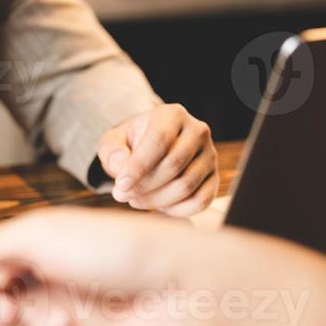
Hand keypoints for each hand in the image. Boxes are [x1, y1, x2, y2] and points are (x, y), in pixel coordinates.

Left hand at [97, 104, 217, 216]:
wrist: (153, 148)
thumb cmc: (132, 144)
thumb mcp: (114, 141)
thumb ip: (111, 150)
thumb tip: (120, 164)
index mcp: (173, 115)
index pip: (159, 140)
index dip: (139, 166)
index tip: (121, 185)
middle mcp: (197, 131)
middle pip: (174, 165)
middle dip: (144, 186)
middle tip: (122, 194)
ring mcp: (209, 155)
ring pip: (187, 185)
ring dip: (157, 200)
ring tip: (136, 199)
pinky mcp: (214, 177)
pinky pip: (201, 201)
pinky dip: (177, 210)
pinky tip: (159, 206)